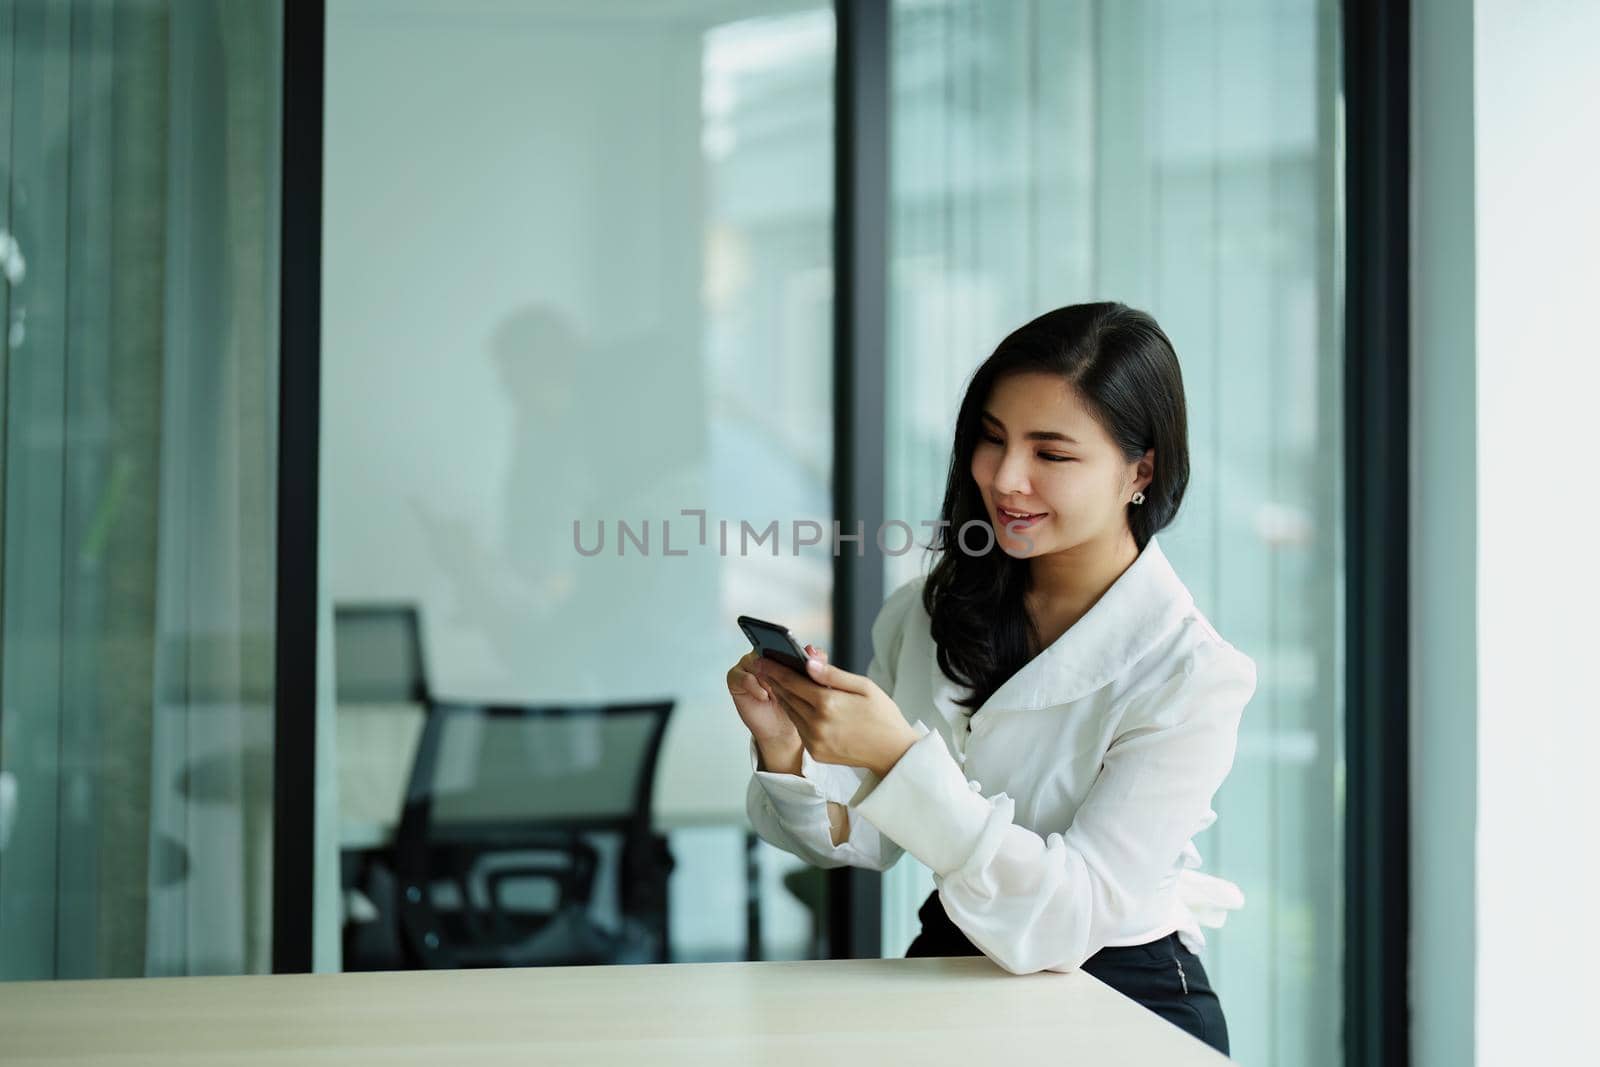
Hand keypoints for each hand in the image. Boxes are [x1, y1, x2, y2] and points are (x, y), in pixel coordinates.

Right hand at [727, 645, 826, 747]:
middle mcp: (761, 654)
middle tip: (791, 677)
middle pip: (768, 651)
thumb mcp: (811, 685)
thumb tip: (812, 649)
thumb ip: (816, 665)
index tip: (804, 658)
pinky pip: (743, 677)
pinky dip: (755, 686)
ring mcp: (747, 664)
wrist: (783, 727)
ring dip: (768, 678)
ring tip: (777, 691)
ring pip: (756, 663)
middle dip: (781, 666)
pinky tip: (765, 696)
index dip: (792, 648)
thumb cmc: (797, 704)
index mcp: (779, 650)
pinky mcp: (735, 678)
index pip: (784, 641)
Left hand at [753, 649, 920, 777]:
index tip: (763, 658)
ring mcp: (815, 741)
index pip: (793, 681)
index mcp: (829, 704)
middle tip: (763, 666)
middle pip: (787, 696)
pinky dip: (794, 713)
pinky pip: (799, 727)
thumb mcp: (864, 687)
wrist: (892, 753)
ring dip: (782, 696)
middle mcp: (817, 724)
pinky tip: (793, 701)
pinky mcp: (816, 753)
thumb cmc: (883, 716)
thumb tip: (808, 661)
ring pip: (791, 712)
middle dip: (774, 680)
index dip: (776, 668)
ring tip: (775, 681)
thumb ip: (834, 675)